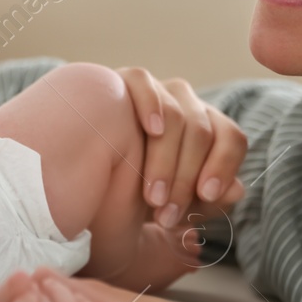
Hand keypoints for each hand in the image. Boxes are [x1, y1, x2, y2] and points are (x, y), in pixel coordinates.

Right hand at [116, 67, 247, 228]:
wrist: (64, 195)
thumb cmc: (112, 210)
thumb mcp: (164, 220)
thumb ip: (203, 208)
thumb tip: (236, 190)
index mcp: (197, 138)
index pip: (231, 139)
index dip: (224, 166)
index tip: (207, 197)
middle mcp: (179, 110)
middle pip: (204, 131)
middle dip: (187, 179)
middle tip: (167, 215)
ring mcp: (149, 93)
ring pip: (178, 114)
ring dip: (167, 161)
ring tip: (151, 196)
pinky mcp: (116, 82)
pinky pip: (142, 81)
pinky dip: (152, 103)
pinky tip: (151, 130)